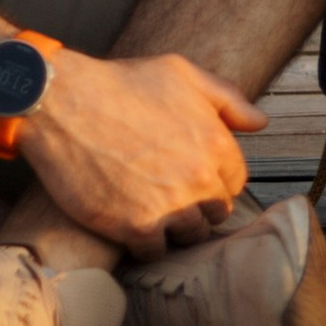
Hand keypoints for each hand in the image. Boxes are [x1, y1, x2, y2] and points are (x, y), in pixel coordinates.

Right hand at [17, 46, 263, 250]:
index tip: (191, 175)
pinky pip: (155, 252)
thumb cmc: (122, 83)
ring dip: (174, 228)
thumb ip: (228, 99)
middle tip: (169, 193)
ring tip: (151, 209)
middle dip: (198, 205)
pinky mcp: (134, 227)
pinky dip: (145, 243)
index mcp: (216, 142)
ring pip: (190, 236)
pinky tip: (131, 224)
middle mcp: (199, 177)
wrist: (64, 102)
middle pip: (216, 213)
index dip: (214, 179)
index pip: (235, 181)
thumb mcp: (182, 73)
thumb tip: (262, 122)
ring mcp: (168, 206)